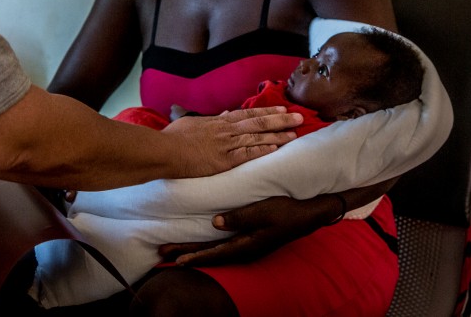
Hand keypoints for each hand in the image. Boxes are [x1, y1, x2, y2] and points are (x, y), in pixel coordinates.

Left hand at [158, 195, 341, 265]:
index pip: (214, 253)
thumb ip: (240, 217)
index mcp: (246, 245)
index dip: (194, 256)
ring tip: (172, 250)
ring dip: (193, 249)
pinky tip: (198, 242)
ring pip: (213, 249)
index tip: (176, 260)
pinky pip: (221, 244)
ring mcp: (245, 245)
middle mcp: (243, 249)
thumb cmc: (286, 211)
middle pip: (209, 253)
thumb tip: (214, 222)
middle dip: (186, 253)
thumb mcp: (264, 210)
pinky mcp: (247, 239)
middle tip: (162, 253)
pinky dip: (206, 245)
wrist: (308, 214)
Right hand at [159, 107, 301, 176]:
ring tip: (295, 134)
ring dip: (278, 135)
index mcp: (219, 122)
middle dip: (281, 119)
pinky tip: (277, 149)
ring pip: (258, 137)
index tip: (282, 108)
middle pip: (259, 122)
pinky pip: (248, 154)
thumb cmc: (173, 138)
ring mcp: (226, 145)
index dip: (267, 111)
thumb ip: (211, 119)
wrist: (165, 151)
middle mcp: (226, 130)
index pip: (248, 113)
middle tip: (299, 117)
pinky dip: (263, 151)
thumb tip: (224, 113)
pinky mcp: (224, 161)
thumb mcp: (192, 123)